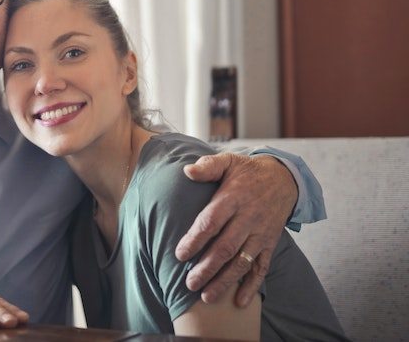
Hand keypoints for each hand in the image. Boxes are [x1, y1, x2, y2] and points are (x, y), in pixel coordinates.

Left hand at [175, 153, 296, 306]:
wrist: (284, 178)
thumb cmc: (247, 172)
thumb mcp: (228, 162)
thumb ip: (208, 166)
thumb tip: (187, 171)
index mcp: (233, 198)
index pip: (211, 222)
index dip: (195, 239)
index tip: (180, 255)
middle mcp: (248, 218)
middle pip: (226, 247)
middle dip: (207, 268)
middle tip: (189, 284)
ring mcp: (261, 233)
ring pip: (242, 262)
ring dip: (225, 281)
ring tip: (207, 298)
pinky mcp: (270, 243)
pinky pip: (262, 267)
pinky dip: (252, 285)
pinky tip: (240, 302)